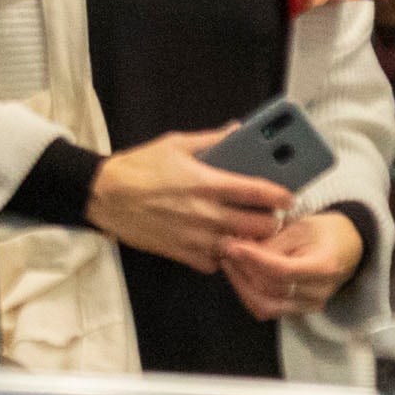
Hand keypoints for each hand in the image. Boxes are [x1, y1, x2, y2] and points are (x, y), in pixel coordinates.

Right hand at [86, 132, 297, 270]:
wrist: (105, 196)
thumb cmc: (139, 167)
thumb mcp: (175, 144)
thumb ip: (211, 140)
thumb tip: (238, 130)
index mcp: (208, 183)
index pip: (258, 193)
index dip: (280, 196)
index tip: (288, 197)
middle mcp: (207, 214)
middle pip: (257, 226)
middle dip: (270, 222)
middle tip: (270, 216)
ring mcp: (195, 237)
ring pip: (239, 248)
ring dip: (248, 241)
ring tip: (248, 231)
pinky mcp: (182, 254)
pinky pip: (214, 263)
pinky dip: (221, 256)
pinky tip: (219, 243)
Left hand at [220, 211, 361, 323]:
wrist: (347, 247)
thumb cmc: (324, 232)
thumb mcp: (300, 227)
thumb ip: (272, 242)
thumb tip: (239, 249)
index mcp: (325, 267)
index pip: (283, 271)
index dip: (254, 260)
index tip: (233, 246)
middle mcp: (318, 293)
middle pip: (271, 289)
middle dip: (242, 270)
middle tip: (225, 248)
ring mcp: (309, 306)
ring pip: (265, 305)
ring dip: (241, 285)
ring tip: (229, 262)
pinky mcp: (298, 311)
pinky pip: (268, 309)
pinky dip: (249, 294)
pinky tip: (239, 276)